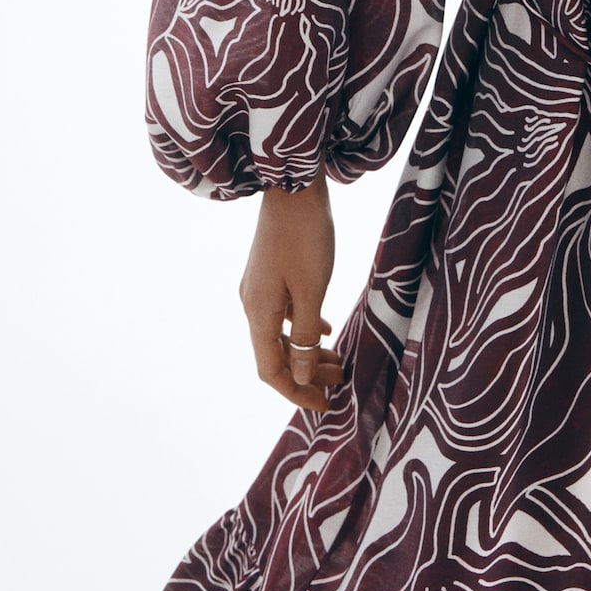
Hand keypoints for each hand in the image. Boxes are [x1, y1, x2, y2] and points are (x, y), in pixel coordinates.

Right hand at [238, 167, 343, 411]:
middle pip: (276, 354)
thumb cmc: (306, 236)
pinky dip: (304, 326)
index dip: (296, 392)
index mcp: (258, 312)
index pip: (270, 370)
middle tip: (339, 382)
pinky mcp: (269, 272)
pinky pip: (284, 312)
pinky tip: (325, 328)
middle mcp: (252, 303)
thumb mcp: (312, 290)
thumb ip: (306, 336)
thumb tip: (301, 375)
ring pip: (281, 333)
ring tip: (337, 360)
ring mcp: (259, 287)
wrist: (294, 184)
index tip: (324, 406)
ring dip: (307, 350)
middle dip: (306, 373)